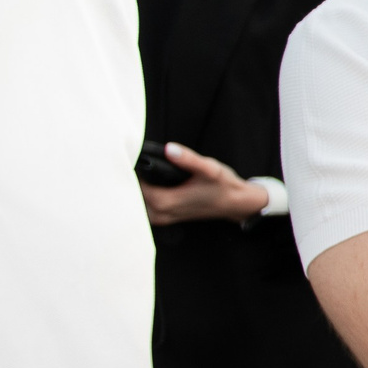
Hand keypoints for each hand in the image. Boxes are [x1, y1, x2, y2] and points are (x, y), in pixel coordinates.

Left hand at [141, 143, 268, 225]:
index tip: (134, 157)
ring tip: (140, 170)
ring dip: (136, 187)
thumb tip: (170, 149)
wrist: (235, 203)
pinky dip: (142, 194)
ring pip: (136, 201)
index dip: (132, 170)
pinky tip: (148, 182)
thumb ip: (188, 159)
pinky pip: (143, 206)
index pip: (135, 185)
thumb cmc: (223, 186)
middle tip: (134, 161)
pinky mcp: (164, 218)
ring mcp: (161, 218)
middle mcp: (160, 213)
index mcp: (166, 201)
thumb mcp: (209, 168)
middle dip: (133, 178)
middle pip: (132, 194)